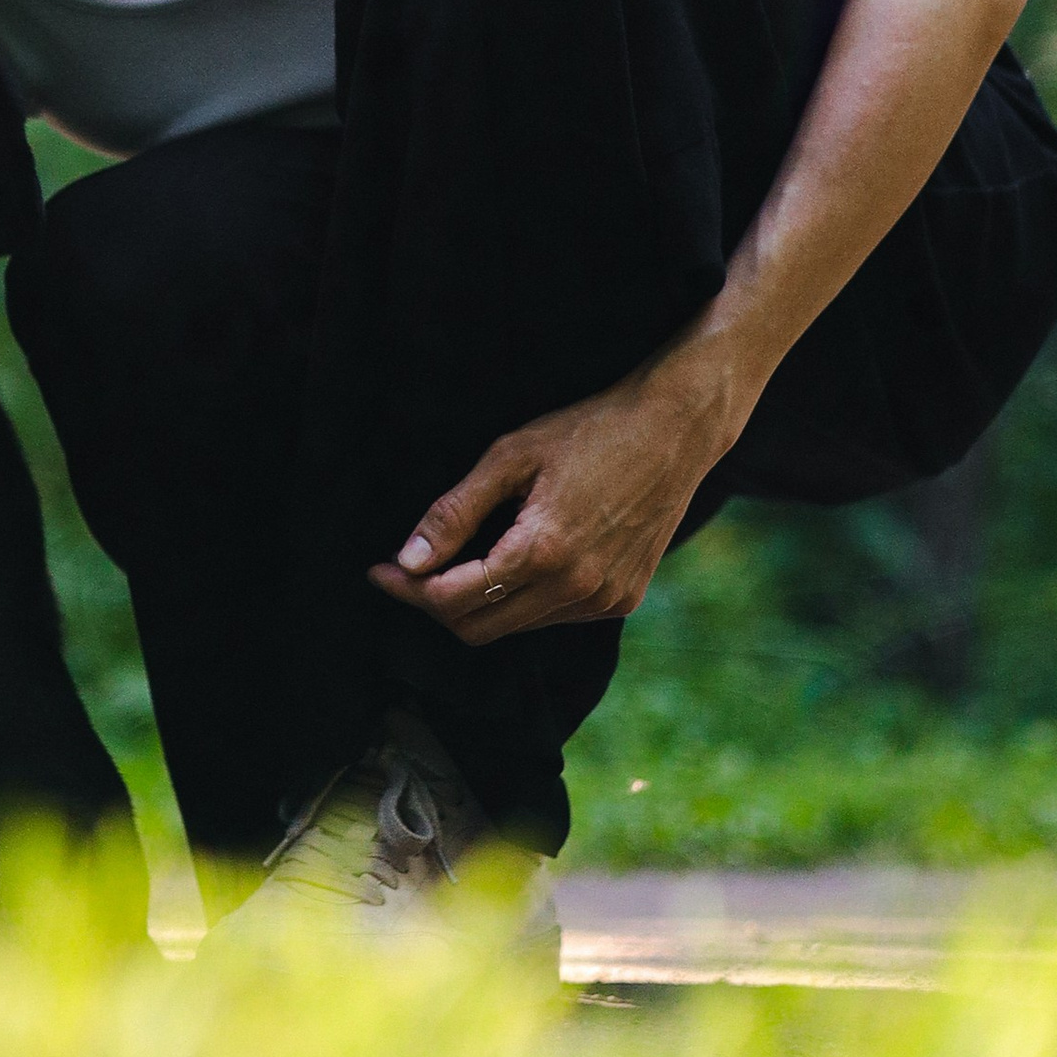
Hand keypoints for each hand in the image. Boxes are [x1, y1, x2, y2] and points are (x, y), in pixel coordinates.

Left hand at [368, 352, 738, 644]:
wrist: (675, 429)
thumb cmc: (590, 430)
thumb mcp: (510, 456)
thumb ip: (455, 512)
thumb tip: (408, 560)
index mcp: (543, 551)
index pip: (452, 600)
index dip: (408, 590)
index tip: (381, 570)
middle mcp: (577, 588)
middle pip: (477, 627)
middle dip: (434, 604)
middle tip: (407, 571)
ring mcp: (603, 600)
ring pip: (515, 626)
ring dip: (478, 602)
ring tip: (460, 559)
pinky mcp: (622, 600)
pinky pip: (552, 616)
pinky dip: (521, 599)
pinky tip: (515, 560)